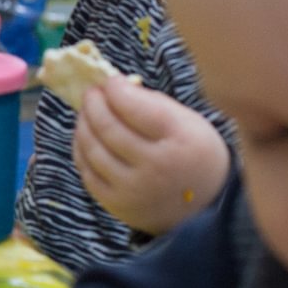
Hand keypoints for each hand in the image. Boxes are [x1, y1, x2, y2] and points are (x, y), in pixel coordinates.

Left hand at [73, 78, 229, 237]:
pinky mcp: (118, 205)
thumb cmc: (193, 154)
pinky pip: (87, 172)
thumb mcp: (188, 122)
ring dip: (84, 124)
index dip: (116, 89)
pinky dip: (82, 150)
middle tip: (92, 93)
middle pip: (108, 128)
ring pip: (93, 149)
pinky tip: (87, 138)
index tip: (111, 81)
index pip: (135, 108)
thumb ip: (153, 102)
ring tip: (87, 112)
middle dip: (94, 103)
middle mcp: (157, 167)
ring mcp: (135, 189)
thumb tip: (115, 87)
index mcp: (180, 140)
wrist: (205, 206)